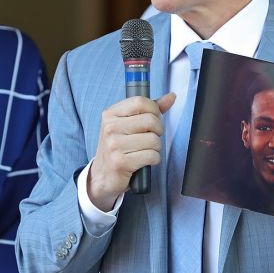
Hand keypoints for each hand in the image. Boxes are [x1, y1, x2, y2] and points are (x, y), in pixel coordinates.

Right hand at [87, 93, 176, 210]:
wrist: (102, 176)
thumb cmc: (118, 148)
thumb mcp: (127, 125)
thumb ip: (149, 110)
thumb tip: (171, 97)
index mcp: (110, 114)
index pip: (140, 102)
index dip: (154, 110)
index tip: (153, 119)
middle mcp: (110, 128)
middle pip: (150, 120)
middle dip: (157, 131)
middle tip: (149, 138)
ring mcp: (114, 145)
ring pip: (154, 140)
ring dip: (156, 148)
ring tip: (144, 151)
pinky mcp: (121, 162)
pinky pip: (152, 156)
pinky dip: (153, 160)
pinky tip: (144, 161)